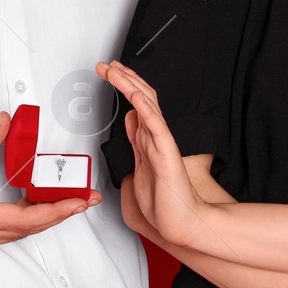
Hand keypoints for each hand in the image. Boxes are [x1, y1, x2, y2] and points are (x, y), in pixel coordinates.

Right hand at [0, 111, 101, 251]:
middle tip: (85, 199)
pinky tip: (39, 205)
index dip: (57, 210)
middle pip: (29, 228)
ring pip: (19, 231)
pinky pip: (8, 230)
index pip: (26, 219)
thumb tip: (6, 123)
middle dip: (61, 213)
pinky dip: (28, 218)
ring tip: (69, 200)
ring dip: (46, 216)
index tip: (78, 202)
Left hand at [97, 60, 212, 249]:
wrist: (183, 223)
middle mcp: (156, 136)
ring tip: (113, 70)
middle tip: (105, 64)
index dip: (123, 85)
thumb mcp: (140, 165)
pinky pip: (155, 125)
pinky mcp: (166, 154)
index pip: (137, 103)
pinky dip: (145, 107)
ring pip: (146, 105)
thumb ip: (136, 141)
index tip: (108, 71)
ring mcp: (162, 143)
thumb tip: (129, 119)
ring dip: (129, 85)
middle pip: (141, 98)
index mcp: (149, 139)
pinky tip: (135, 93)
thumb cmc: (164, 202)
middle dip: (122, 78)